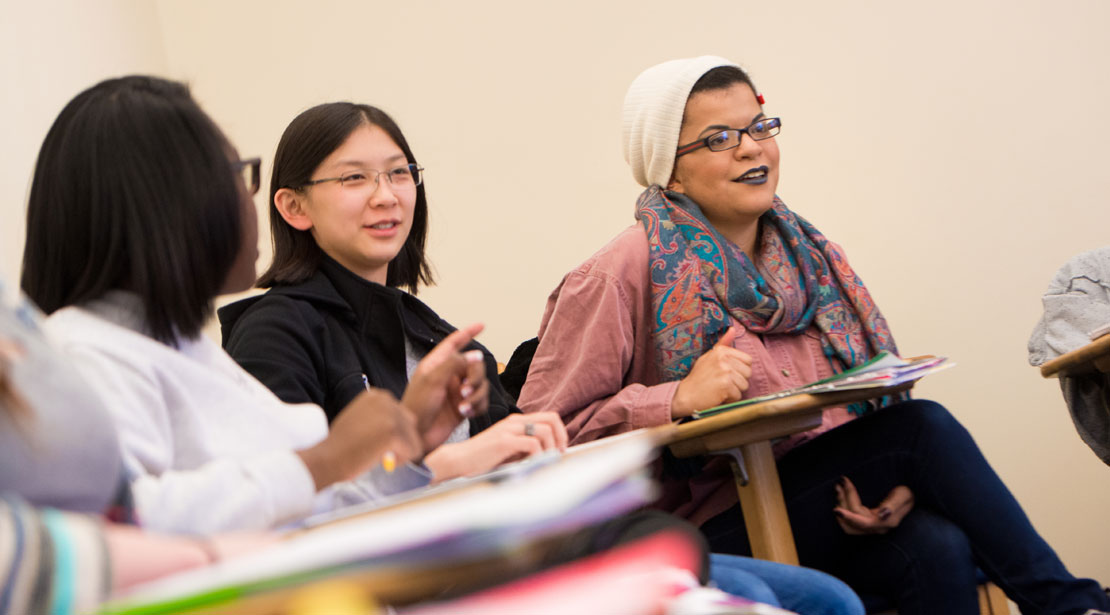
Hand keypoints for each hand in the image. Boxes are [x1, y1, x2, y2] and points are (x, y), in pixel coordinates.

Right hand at [297, 388, 422, 489]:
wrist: (326, 458)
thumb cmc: (341, 444)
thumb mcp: (361, 418)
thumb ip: (381, 417)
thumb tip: (403, 427)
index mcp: (378, 395)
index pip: (402, 416)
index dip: (392, 434)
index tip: (373, 441)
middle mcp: (386, 400)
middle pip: (411, 425)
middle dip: (400, 442)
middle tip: (378, 451)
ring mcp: (390, 416)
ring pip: (413, 440)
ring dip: (400, 453)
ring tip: (377, 455)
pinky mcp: (393, 433)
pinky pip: (412, 451)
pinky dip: (401, 461)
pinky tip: (381, 460)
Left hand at [402, 323, 488, 449]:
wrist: (416, 436)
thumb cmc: (417, 407)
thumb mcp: (433, 379)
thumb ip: (455, 363)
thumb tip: (475, 354)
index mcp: (437, 364)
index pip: (454, 343)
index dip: (467, 333)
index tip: (481, 325)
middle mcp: (449, 376)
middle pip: (474, 366)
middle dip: (475, 377)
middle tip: (465, 390)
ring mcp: (457, 392)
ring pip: (481, 384)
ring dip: (476, 395)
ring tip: (464, 406)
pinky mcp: (464, 407)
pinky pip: (481, 401)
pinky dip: (477, 406)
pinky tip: (467, 413)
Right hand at [423, 412, 567, 481]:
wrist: (459, 460)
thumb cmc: (484, 459)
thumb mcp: (510, 450)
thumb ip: (527, 448)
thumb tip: (552, 454)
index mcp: (517, 421)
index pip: (550, 417)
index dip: (560, 432)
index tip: (560, 449)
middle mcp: (514, 421)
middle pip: (551, 419)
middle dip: (560, 438)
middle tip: (558, 454)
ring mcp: (509, 429)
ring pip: (545, 430)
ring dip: (550, 448)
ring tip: (544, 461)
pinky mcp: (504, 441)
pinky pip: (532, 444)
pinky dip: (538, 456)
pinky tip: (532, 464)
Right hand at [671, 327, 752, 417]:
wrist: (685, 395)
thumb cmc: (698, 377)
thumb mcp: (709, 357)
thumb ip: (723, 344)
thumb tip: (733, 329)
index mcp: (721, 351)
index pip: (748, 360)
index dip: (741, 370)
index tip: (728, 374)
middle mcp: (724, 359)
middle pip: (748, 373)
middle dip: (739, 381)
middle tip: (723, 383)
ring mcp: (725, 371)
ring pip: (744, 385)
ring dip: (734, 391)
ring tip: (720, 389)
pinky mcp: (725, 385)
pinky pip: (738, 395)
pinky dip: (730, 399)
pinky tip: (718, 396)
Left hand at [833, 475, 914, 534]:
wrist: (912, 494)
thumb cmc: (907, 493)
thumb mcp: (903, 495)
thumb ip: (893, 505)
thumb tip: (883, 514)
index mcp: (886, 522)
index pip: (862, 523)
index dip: (848, 517)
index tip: (836, 510)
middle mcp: (878, 527)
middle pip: (852, 525)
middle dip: (843, 506)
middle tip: (838, 486)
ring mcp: (872, 526)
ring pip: (849, 524)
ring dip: (841, 505)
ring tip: (838, 487)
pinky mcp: (868, 521)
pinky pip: (851, 519)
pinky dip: (844, 507)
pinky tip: (842, 495)